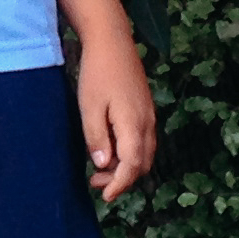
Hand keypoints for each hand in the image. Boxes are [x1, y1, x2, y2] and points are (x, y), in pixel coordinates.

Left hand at [75, 26, 158, 202]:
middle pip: (142, 164)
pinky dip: (129, 153)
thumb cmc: (97, 73)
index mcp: (133, 124)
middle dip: (121, 179)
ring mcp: (149, 116)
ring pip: (144, 153)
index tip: (105, 196)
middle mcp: (147, 123)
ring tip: (98, 168)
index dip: (119, 184)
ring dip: (125, 167)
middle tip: (94, 182)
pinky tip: (110, 148)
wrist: (113, 41)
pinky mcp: (145, 110)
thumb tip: (103, 164)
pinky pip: (143, 141)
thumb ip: (96, 137)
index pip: (132, 166)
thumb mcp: (89, 107)